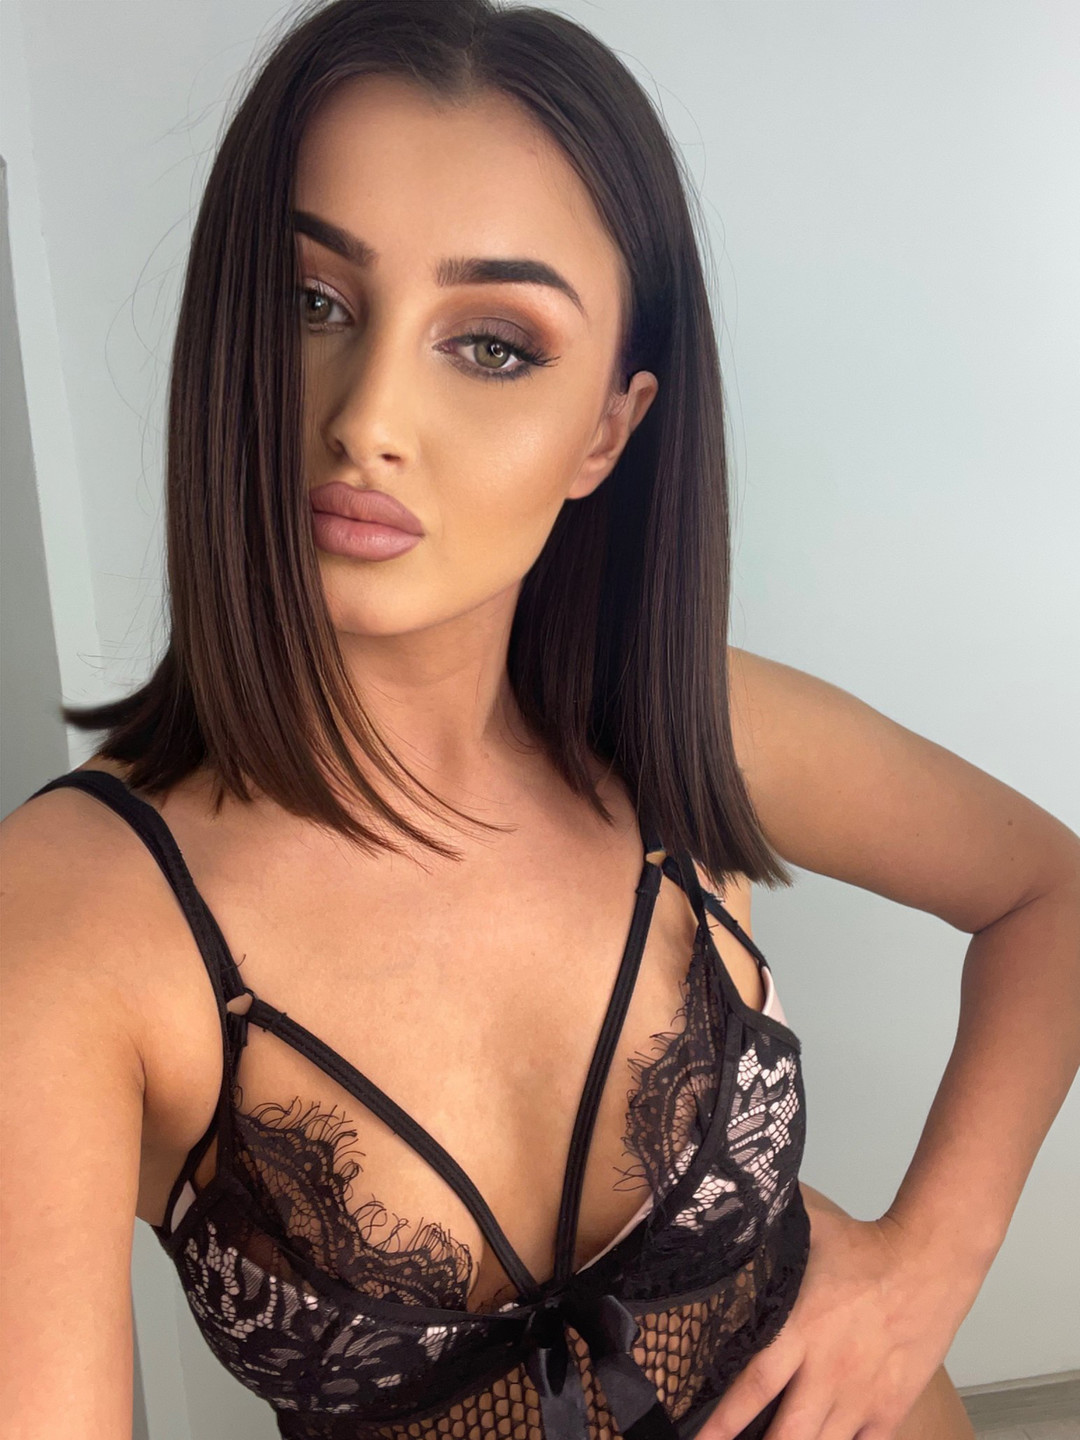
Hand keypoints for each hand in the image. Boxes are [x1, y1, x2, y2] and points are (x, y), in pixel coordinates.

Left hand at [700, 1185, 981, 1439]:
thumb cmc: (862, 1247)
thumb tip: (724, 1227)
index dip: (723, 1421)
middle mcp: (828, 1371)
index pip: (754, 1386)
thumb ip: (763, 1242)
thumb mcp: (804, 1235)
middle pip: (787, 1434)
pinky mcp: (890, 1408)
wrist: (928, 1263)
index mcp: (801, 1329)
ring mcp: (862, 1396)